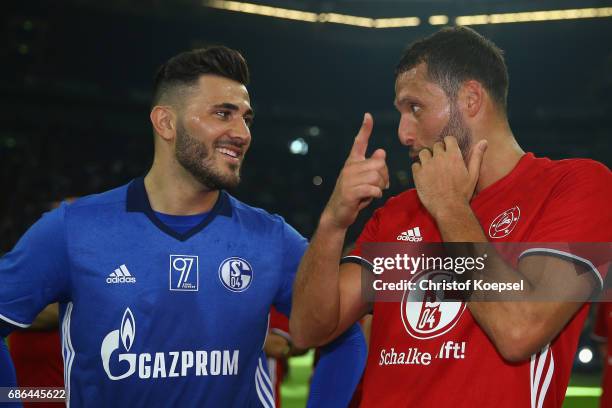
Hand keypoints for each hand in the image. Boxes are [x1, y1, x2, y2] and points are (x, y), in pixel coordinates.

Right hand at [322, 113, 388, 229]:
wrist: (338, 214)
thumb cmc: (354, 196)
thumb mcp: (364, 180)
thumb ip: (372, 167)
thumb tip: (381, 151)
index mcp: (352, 162)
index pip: (359, 142)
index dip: (365, 129)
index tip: (368, 116)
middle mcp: (349, 168)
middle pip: (379, 163)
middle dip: (384, 176)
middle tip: (380, 186)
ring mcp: (348, 179)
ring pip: (377, 176)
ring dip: (381, 186)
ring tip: (374, 192)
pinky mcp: (350, 192)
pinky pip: (373, 188)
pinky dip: (376, 194)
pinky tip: (371, 197)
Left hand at [412, 136, 486, 218]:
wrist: (449, 208)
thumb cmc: (462, 193)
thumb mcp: (473, 175)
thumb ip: (477, 157)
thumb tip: (483, 141)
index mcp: (454, 156)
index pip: (448, 139)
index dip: (448, 144)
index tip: (448, 150)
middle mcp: (439, 157)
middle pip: (436, 146)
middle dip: (438, 152)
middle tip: (441, 163)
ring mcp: (427, 165)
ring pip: (423, 153)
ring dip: (427, 158)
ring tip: (431, 167)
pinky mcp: (418, 174)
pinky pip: (415, 165)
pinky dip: (418, 169)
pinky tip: (424, 176)